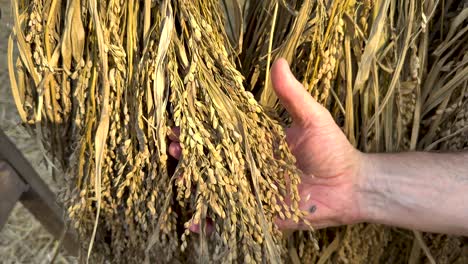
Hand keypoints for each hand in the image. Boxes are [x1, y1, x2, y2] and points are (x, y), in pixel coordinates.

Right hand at [167, 58, 365, 230]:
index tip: (179, 124)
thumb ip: (292, 95)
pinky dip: (213, 223)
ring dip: (196, 184)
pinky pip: (234, 218)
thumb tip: (279, 61)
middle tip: (172, 147)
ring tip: (178, 177)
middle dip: (191, 155)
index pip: (223, 134)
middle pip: (215, 161)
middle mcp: (252, 166)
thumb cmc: (332, 149)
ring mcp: (254, 189)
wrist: (349, 185)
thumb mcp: (311, 118)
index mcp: (259, 143)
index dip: (202, 130)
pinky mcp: (261, 212)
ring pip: (218, 187)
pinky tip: (193, 224)